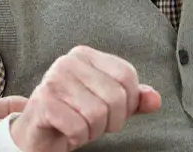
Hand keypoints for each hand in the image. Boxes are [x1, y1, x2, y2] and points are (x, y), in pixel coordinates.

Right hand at [10, 46, 160, 151]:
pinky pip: (78, 126)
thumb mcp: (108, 105)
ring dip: (92, 131)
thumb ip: (133, 99)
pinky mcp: (43, 102)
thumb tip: (155, 99)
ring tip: (80, 126)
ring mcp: (53, 80)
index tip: (111, 111)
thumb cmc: (73, 116)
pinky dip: (78, 137)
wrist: (37, 135)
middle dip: (111, 121)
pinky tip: (67, 132)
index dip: (128, 102)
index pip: (127, 76)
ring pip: (97, 113)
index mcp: (85, 55)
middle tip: (93, 123)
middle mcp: (67, 62)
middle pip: (115, 96)